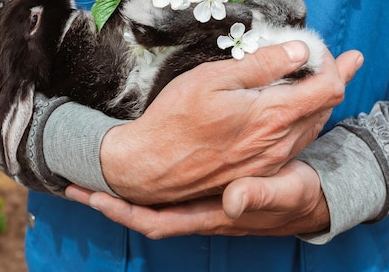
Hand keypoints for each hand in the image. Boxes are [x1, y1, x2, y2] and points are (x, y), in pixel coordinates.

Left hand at [65, 159, 328, 238]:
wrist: (313, 197)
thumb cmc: (298, 196)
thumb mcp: (285, 192)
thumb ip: (262, 195)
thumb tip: (233, 201)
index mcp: (212, 216)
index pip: (157, 220)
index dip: (124, 212)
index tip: (92, 198)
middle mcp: (200, 212)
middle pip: (144, 213)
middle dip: (110, 201)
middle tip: (76, 183)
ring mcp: (202, 201)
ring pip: (153, 200)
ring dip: (124, 189)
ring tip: (94, 173)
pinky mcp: (208, 189)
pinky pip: (168, 189)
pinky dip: (146, 181)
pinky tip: (135, 167)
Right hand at [99, 42, 361, 203]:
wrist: (150, 168)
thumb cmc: (175, 119)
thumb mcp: (213, 79)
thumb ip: (261, 65)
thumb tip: (299, 51)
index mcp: (273, 116)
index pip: (329, 87)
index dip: (331, 63)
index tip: (317, 47)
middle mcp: (280, 143)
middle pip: (327, 107)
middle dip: (330, 77)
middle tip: (329, 57)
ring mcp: (272, 161)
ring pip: (312, 126)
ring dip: (317, 99)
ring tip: (316, 78)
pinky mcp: (260, 171)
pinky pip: (295, 142)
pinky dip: (301, 119)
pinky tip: (289, 109)